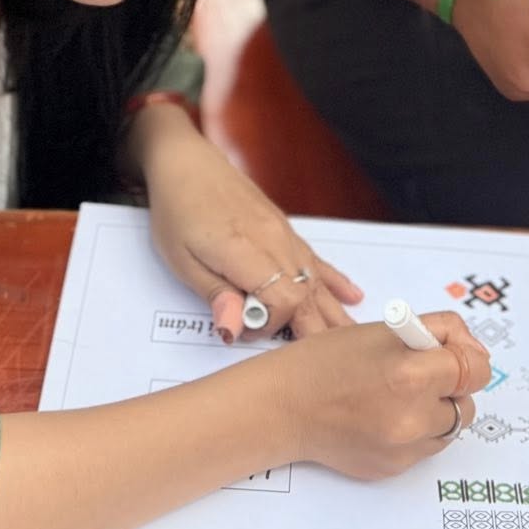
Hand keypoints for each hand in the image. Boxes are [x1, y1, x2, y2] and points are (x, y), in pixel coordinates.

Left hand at [137, 106, 363, 340]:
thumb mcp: (181, 259)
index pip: (282, 300)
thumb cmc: (177, 210)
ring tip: (352, 344)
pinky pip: (316, 259)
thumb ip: (215, 295)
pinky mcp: (285, 229)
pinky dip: (334, 281)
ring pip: (316, 280)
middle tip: (323, 367)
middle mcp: (274, 241)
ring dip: (332, 314)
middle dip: (314, 331)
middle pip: (307, 294)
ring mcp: (284, 234)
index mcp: (246, 250)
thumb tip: (235, 331)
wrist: (185, 161)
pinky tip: (352, 297)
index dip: (270, 326)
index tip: (244, 331)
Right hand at [270, 310, 491, 478]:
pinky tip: (386, 417)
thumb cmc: (328, 361)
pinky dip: (417, 433)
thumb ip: (438, 332)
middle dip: (451, 386)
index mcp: (411, 375)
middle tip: (420, 374)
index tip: (451, 353)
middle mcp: (413, 418)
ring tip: (402, 397)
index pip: (476, 370)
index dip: (467, 357)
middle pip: (468, 403)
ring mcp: (404, 450)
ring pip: (450, 429)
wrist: (285, 406)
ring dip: (438, 411)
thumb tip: (473, 352)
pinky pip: (425, 448)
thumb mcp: (386, 329)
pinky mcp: (394, 469)